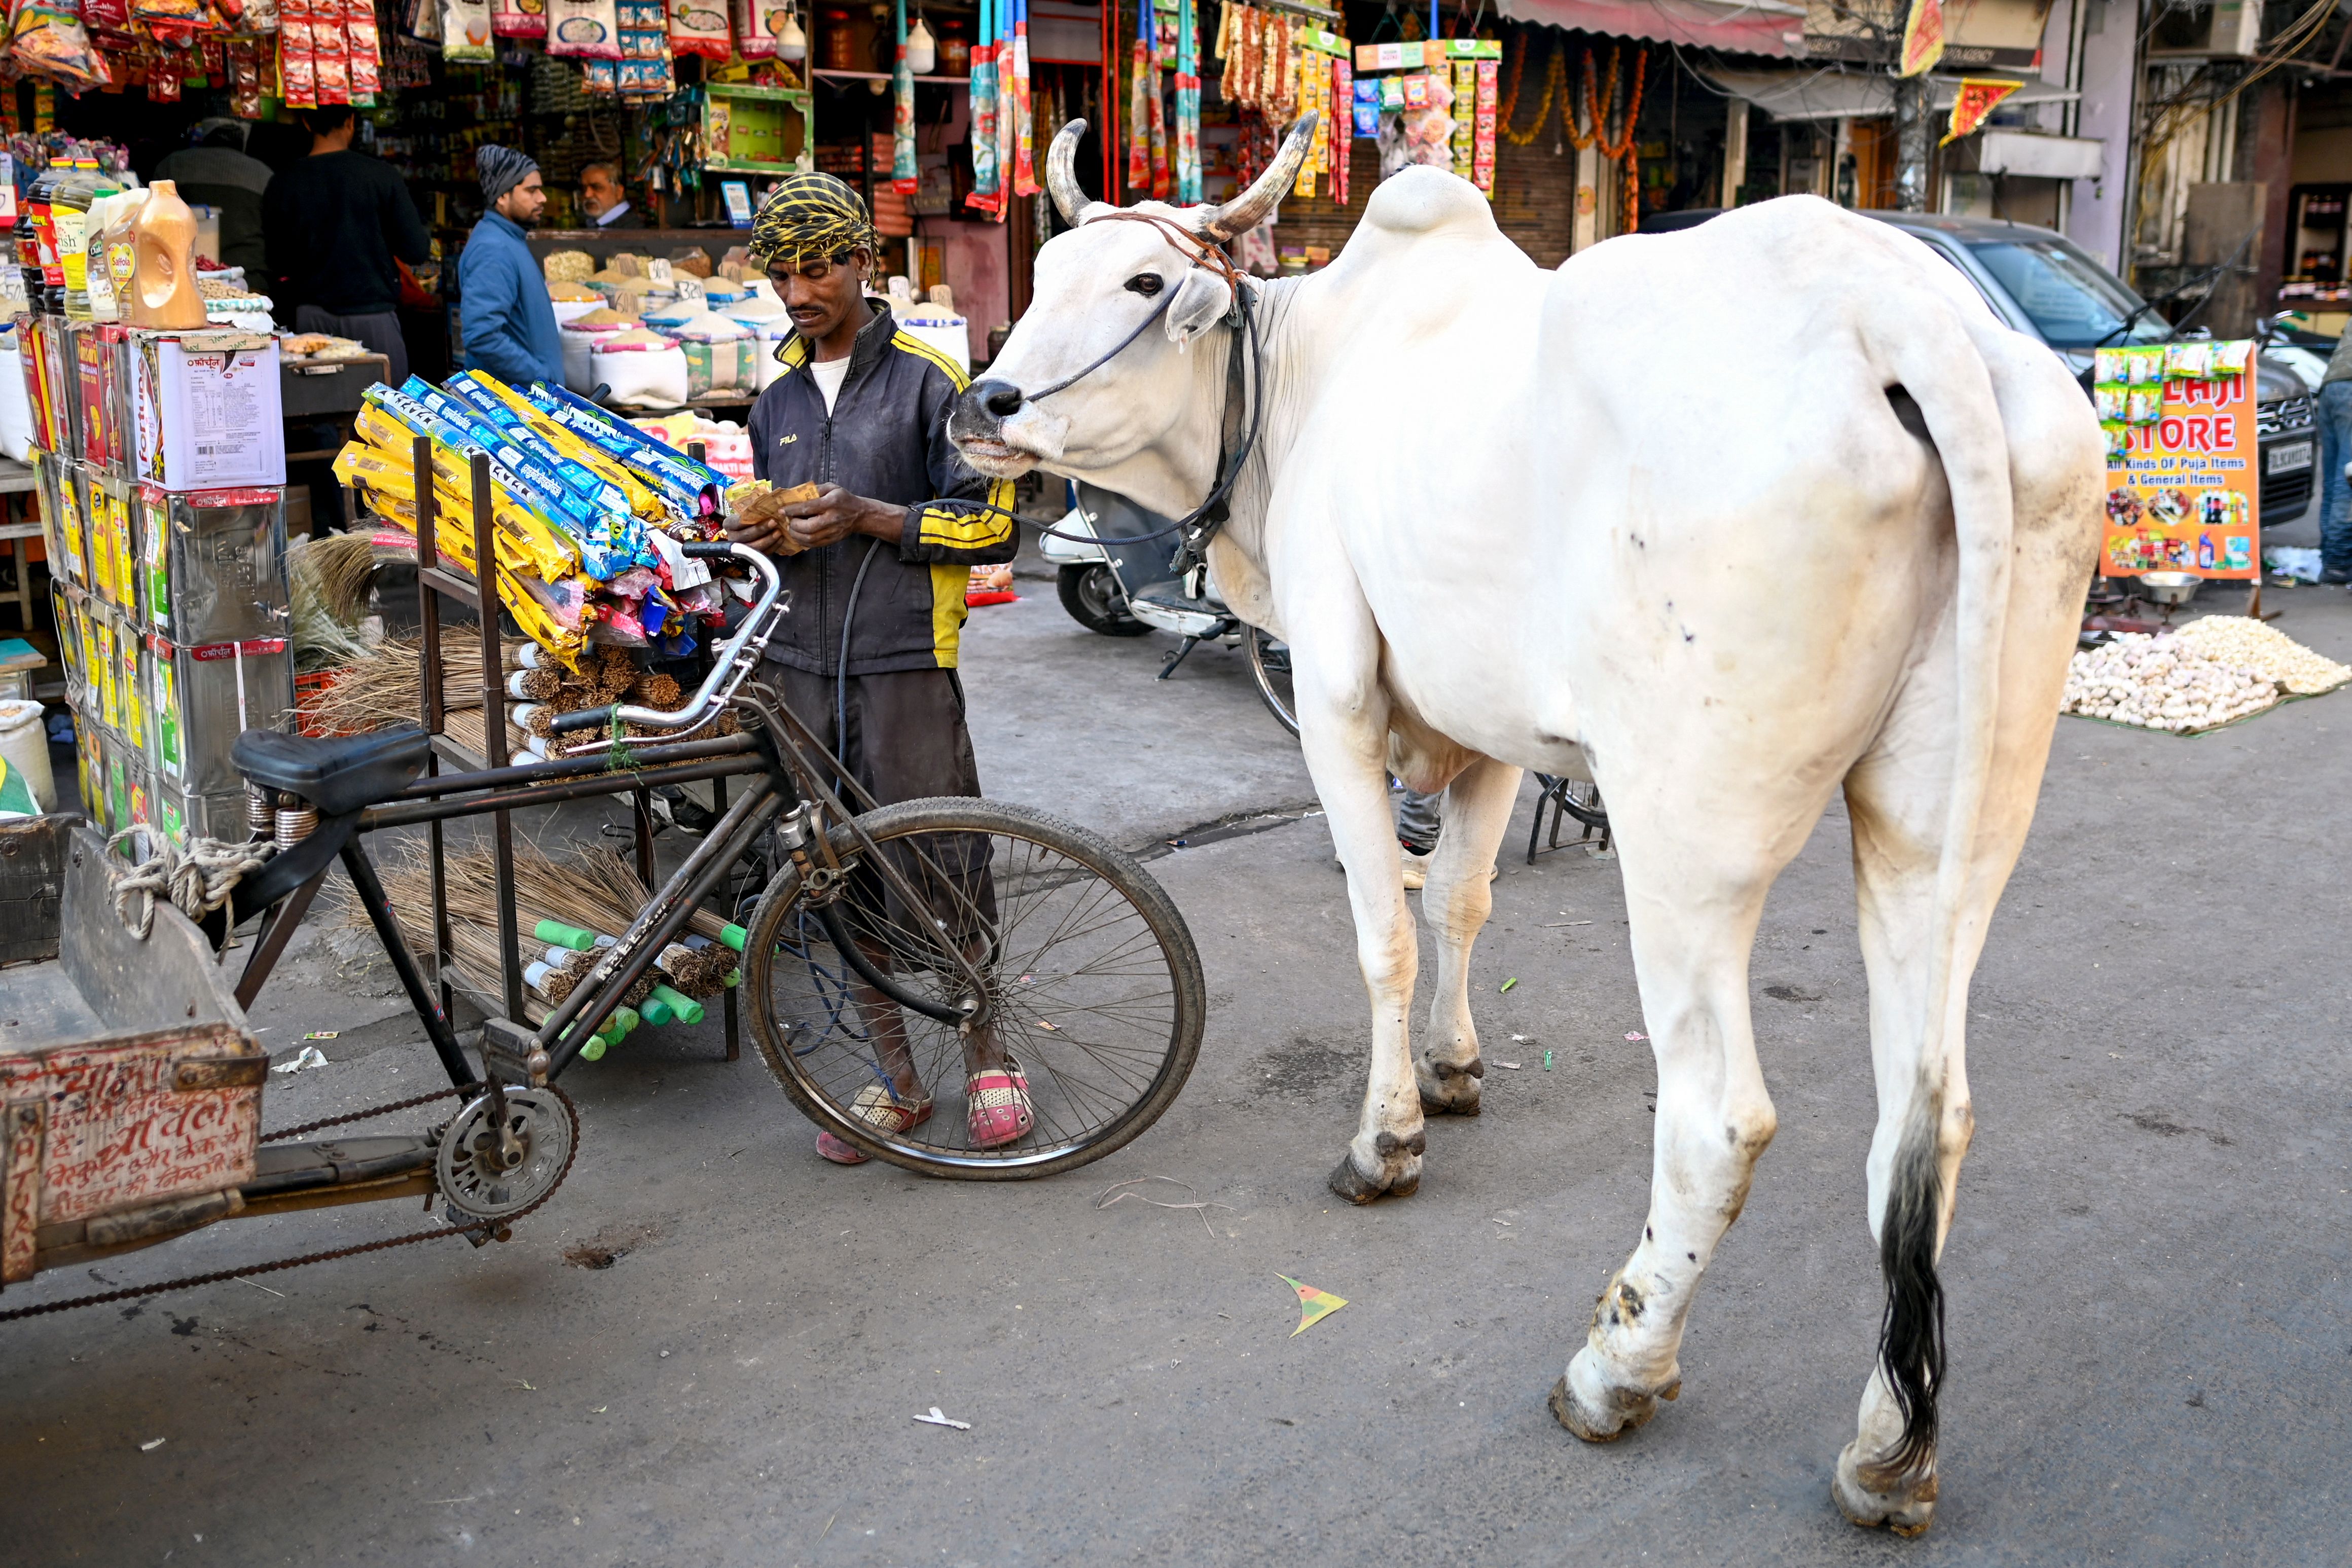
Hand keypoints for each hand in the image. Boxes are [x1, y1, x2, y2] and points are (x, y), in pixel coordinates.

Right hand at [723, 490, 796, 554]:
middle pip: (746, 536)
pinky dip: (772, 547)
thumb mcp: (747, 510)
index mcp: (729, 524)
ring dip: (768, 540)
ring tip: (779, 533)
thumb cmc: (750, 516)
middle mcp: (732, 537)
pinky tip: (780, 540)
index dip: (749, 521)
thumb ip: (753, 509)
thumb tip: (769, 502)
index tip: (761, 515)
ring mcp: (740, 548)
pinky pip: (761, 553)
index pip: (737, 523)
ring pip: (753, 547)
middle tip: (774, 523)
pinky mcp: (751, 556)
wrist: (748, 528)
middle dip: (761, 530)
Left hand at [780, 484, 905, 551]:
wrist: (860, 515)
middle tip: (788, 520)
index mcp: (831, 503)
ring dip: (796, 535)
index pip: (808, 508)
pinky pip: (814, 544)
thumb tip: (795, 494)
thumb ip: (814, 489)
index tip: (782, 510)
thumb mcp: (832, 488)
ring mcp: (832, 532)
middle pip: (808, 527)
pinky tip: (798, 535)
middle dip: (794, 525)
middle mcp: (832, 519)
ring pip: (810, 538)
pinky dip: (802, 541)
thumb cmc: (844, 499)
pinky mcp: (832, 540)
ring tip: (791, 528)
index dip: (792, 510)